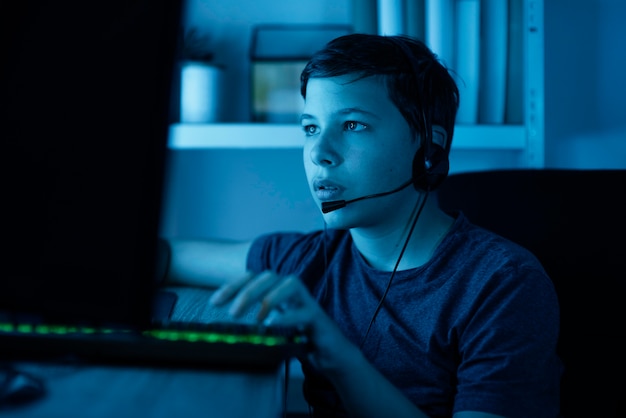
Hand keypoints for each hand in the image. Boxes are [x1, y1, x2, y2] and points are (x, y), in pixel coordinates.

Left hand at [210, 270, 360, 373]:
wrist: (331, 356)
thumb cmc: (300, 340)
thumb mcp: (271, 329)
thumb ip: (253, 323)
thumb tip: (224, 328)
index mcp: (277, 292)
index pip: (253, 277)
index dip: (232, 285)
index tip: (215, 302)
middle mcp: (292, 292)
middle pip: (269, 276)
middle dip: (248, 291)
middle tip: (233, 314)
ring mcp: (307, 303)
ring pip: (290, 283)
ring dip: (270, 297)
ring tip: (257, 318)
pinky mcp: (318, 319)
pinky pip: (304, 312)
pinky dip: (287, 317)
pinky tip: (272, 325)